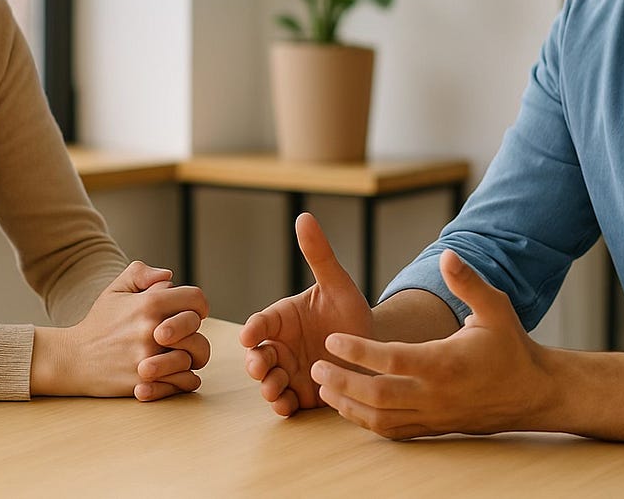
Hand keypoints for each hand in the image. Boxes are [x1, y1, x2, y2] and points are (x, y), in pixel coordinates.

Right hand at [31, 261, 209, 400]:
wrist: (72, 359)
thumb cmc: (98, 323)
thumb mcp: (114, 290)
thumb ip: (141, 273)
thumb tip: (169, 276)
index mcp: (149, 303)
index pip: (196, 299)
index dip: (198, 305)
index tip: (193, 312)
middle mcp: (152, 330)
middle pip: (197, 329)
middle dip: (193, 331)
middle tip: (183, 336)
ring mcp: (150, 359)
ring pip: (194, 357)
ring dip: (189, 356)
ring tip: (177, 355)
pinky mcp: (147, 383)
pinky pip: (185, 382)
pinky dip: (183, 379)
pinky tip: (172, 373)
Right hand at [240, 212, 373, 415]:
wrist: (374, 348)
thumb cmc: (351, 312)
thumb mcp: (337, 283)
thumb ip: (319, 254)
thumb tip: (304, 217)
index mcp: (283, 318)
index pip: (261, 322)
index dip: (253, 329)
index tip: (249, 336)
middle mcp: (280, 345)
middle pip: (257, 355)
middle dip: (255, 362)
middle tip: (259, 366)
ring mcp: (288, 371)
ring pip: (268, 380)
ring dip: (267, 386)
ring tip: (274, 389)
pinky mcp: (301, 394)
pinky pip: (286, 402)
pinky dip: (282, 405)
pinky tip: (287, 405)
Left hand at [310, 249, 551, 438]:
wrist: (532, 393)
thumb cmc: (510, 346)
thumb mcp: (495, 308)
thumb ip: (468, 282)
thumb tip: (446, 254)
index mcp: (445, 363)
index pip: (392, 360)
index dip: (358, 351)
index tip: (332, 339)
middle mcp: (436, 394)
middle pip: (378, 395)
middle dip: (342, 382)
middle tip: (316, 366)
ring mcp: (433, 416)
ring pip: (381, 419)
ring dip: (348, 405)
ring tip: (323, 386)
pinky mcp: (433, 428)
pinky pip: (392, 432)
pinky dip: (366, 422)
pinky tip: (347, 406)